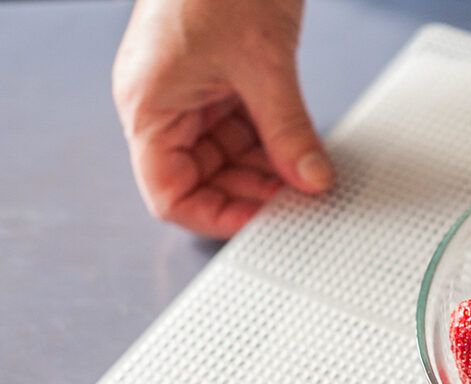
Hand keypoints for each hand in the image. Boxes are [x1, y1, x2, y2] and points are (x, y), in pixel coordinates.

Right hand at [112, 0, 332, 238]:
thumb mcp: (264, 65)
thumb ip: (288, 131)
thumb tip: (311, 180)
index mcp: (150, 106)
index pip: (170, 192)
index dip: (216, 216)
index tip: (264, 223)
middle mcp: (164, 104)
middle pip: (203, 177)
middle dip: (252, 191)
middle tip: (302, 201)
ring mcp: (191, 91)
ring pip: (227, 156)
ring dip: (268, 170)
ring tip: (309, 179)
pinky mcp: (219, 78)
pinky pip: (243, 128)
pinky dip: (272, 142)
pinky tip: (303, 152)